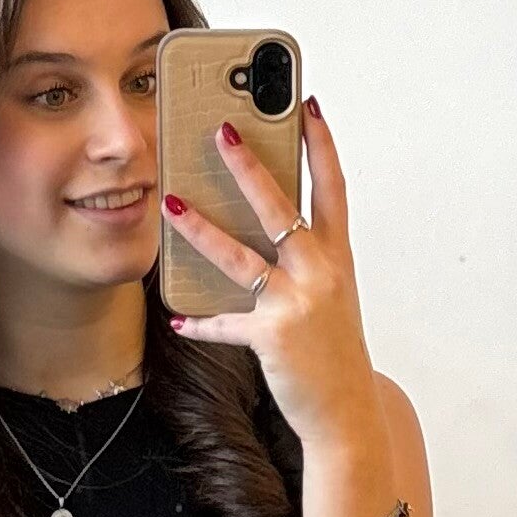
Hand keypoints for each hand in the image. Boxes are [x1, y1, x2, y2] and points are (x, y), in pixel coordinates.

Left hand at [160, 97, 377, 447]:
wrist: (345, 411)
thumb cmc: (332, 350)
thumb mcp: (329, 296)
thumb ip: (301, 260)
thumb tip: (257, 227)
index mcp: (337, 258)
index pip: (332, 188)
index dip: (321, 145)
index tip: (307, 105)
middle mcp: (321, 273)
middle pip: (281, 208)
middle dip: (249, 166)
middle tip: (221, 129)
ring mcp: (297, 304)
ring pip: (241, 257)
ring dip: (202, 230)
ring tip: (171, 204)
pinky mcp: (272, 336)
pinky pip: (225, 323)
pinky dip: (200, 321)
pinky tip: (178, 318)